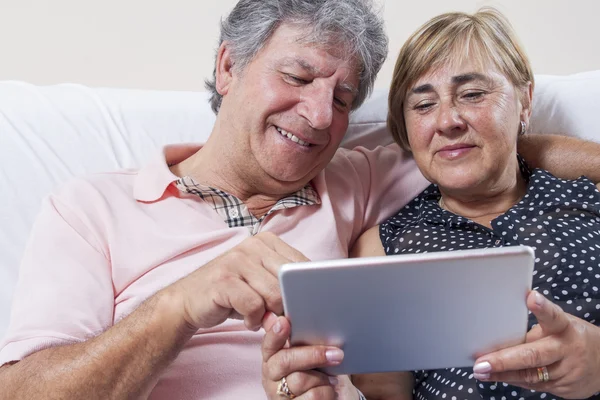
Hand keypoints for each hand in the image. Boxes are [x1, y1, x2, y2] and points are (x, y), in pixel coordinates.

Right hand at [168, 232, 308, 330]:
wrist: (189, 300)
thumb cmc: (232, 293)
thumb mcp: (262, 282)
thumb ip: (285, 284)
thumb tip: (314, 297)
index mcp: (266, 241)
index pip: (301, 265)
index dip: (304, 289)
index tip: (300, 305)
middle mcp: (251, 245)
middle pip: (289, 282)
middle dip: (287, 305)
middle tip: (277, 317)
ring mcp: (235, 260)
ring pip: (274, 294)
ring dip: (270, 314)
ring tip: (260, 318)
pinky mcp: (223, 280)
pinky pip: (253, 305)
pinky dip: (254, 319)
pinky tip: (247, 320)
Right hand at [262, 313, 359, 398]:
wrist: (332, 399)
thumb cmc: (318, 373)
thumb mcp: (310, 353)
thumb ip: (300, 337)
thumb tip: (282, 315)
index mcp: (272, 358)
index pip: (269, 343)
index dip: (275, 333)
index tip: (284, 322)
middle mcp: (271, 376)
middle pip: (286, 361)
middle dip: (313, 355)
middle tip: (337, 354)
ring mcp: (279, 395)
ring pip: (301, 380)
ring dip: (323, 379)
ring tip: (330, 380)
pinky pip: (313, 397)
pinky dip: (327, 393)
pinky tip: (329, 392)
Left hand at [473, 291, 599, 397]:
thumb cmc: (570, 337)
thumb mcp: (559, 326)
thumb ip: (536, 329)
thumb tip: (499, 332)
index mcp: (565, 327)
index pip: (554, 316)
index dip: (542, 308)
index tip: (531, 298)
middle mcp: (566, 350)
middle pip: (534, 355)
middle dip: (504, 361)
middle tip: (481, 363)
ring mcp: (567, 372)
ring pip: (530, 375)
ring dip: (502, 374)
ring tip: (480, 371)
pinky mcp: (565, 389)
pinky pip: (534, 385)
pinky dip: (513, 380)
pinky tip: (496, 377)